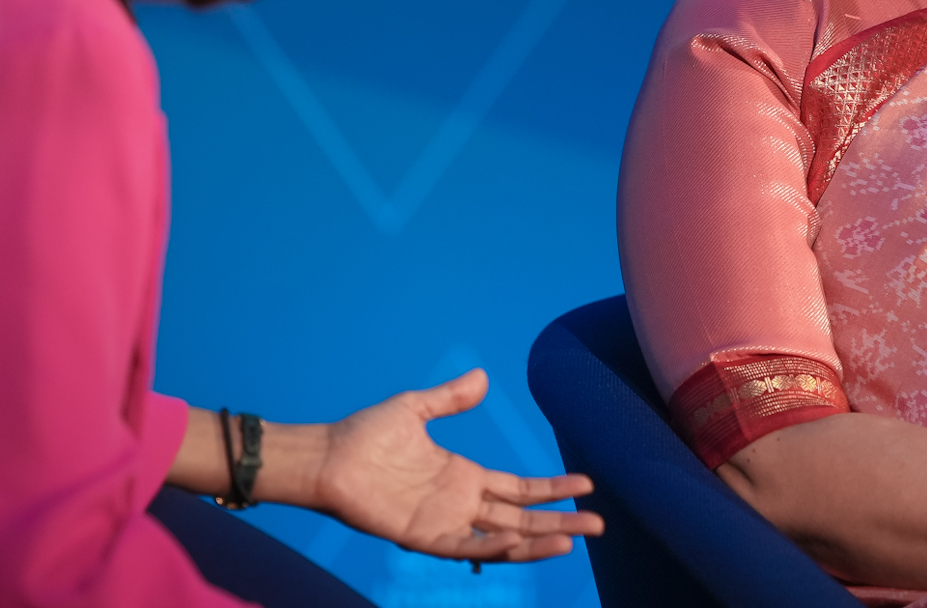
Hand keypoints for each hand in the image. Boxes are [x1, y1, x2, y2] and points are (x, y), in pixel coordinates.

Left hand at [313, 369, 603, 562]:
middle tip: (599, 524)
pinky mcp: (421, 536)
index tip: (587, 484)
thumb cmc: (364, 435)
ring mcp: (443, 522)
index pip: (519, 488)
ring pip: (501, 538)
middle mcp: (459, 503)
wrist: (327, 457)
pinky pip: (463, 546)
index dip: (552, 488)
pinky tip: (517, 540)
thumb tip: (482, 377)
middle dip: (560, 521)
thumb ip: (450, 398)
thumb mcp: (415, 408)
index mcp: (462, 476)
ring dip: (536, 541)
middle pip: (521, 517)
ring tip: (571, 540)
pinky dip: (491, 547)